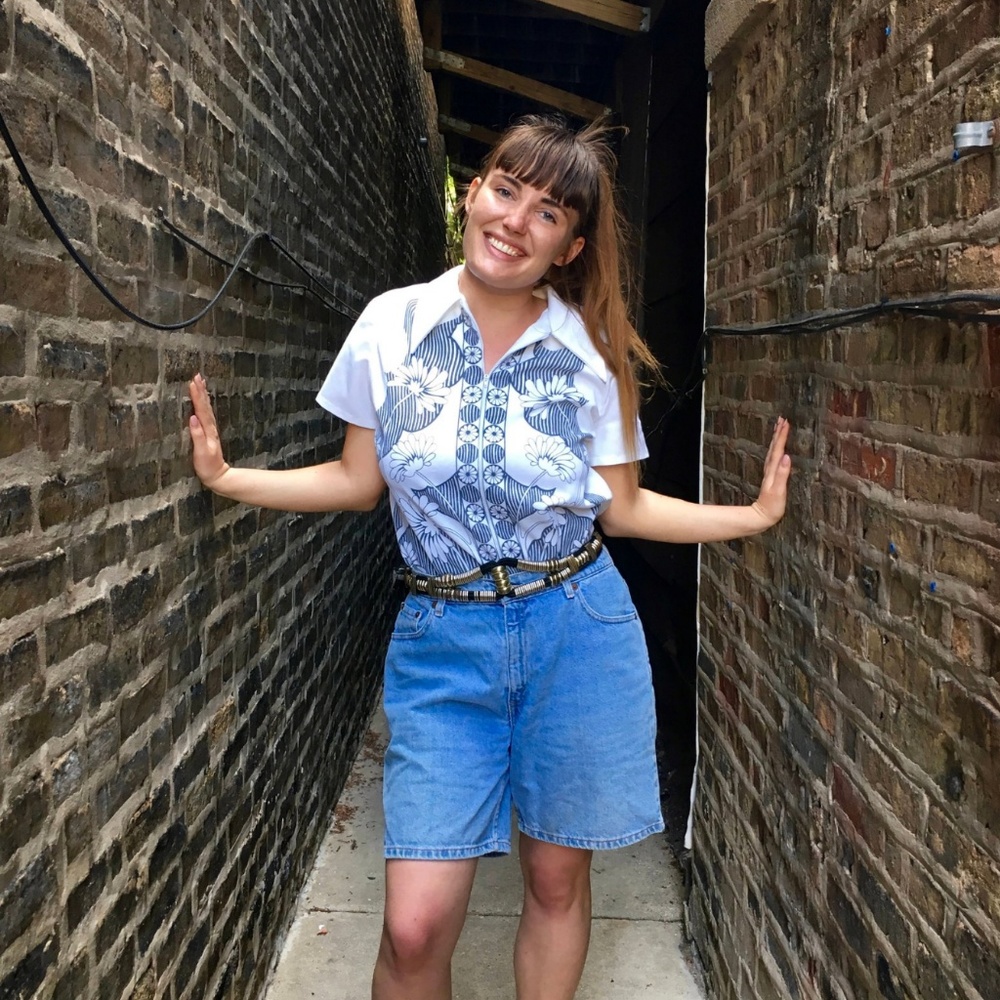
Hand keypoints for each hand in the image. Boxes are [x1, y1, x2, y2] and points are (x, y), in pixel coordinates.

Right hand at [188, 373, 229, 488]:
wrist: (218, 476)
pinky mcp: (208, 434)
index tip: (193, 382)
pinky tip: (202, 401)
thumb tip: (192, 418)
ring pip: (206, 408)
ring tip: (200, 383)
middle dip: (201, 390)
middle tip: (197, 375)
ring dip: (203, 395)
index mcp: (208, 430)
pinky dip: (203, 405)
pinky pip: (205, 414)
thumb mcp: (201, 452)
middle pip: (205, 405)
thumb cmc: (208, 466)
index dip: (197, 396)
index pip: (201, 409)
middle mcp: (210, 427)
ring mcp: (210, 430)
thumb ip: (197, 436)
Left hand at [751, 416, 791, 525]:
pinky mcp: (771, 477)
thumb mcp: (778, 490)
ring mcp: (770, 472)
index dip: (782, 436)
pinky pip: (774, 457)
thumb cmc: (771, 505)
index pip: (778, 449)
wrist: (761, 516)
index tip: (786, 422)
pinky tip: (779, 448)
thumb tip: (787, 457)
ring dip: (776, 438)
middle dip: (778, 432)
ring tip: (780, 427)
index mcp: (773, 470)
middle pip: (774, 447)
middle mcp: (770, 469)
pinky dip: (776, 449)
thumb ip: (783, 474)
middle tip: (782, 419)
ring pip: (773, 451)